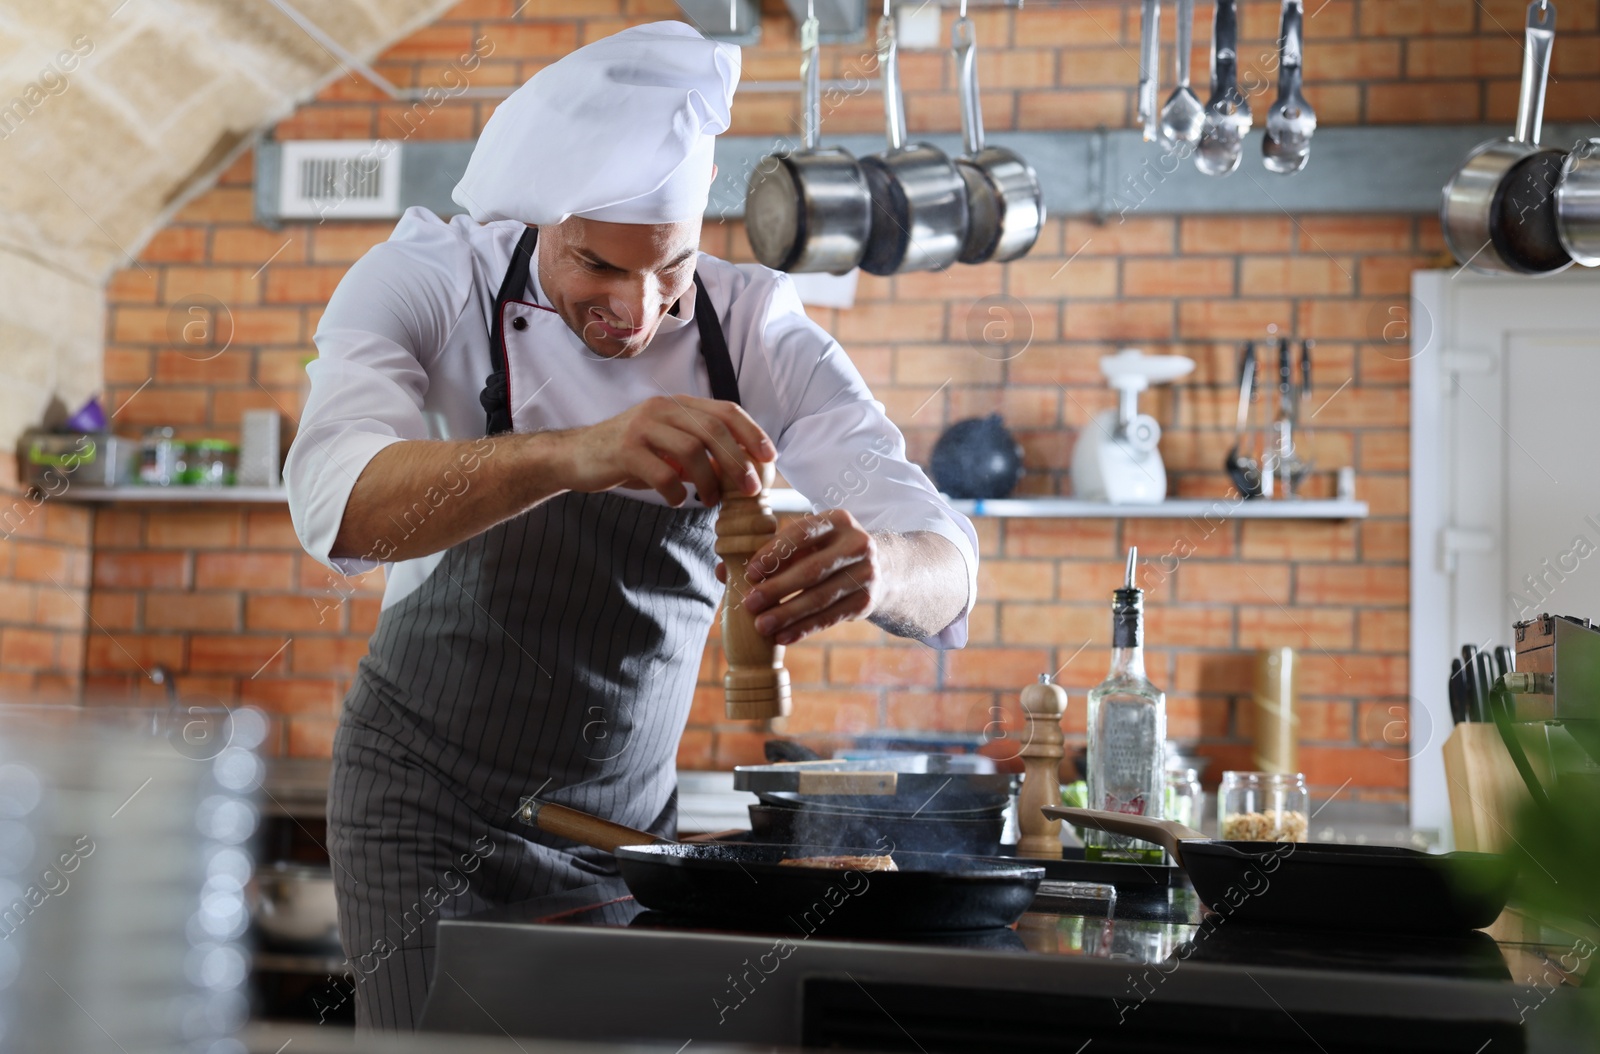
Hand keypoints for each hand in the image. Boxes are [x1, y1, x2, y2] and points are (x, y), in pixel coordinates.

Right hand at [557, 395, 773, 506]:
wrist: (575, 456)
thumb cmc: (628, 455)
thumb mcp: (668, 448)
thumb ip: (700, 453)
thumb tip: (740, 472)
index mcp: (678, 405)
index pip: (726, 411)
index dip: (752, 433)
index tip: (769, 458)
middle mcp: (662, 409)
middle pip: (714, 430)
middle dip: (738, 462)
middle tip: (751, 490)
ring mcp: (642, 427)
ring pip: (692, 451)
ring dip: (710, 481)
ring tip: (712, 500)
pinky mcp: (625, 450)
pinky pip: (662, 474)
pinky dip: (676, 492)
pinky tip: (676, 500)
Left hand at [722, 509, 885, 645]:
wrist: (880, 569)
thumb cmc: (825, 552)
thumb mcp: (805, 544)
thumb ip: (768, 554)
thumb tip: (723, 571)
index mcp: (837, 520)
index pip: (802, 534)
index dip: (774, 552)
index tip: (750, 572)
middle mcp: (857, 543)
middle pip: (811, 569)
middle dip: (777, 588)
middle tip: (749, 603)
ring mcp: (866, 574)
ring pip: (820, 597)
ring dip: (788, 614)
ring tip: (761, 625)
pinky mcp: (866, 602)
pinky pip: (830, 618)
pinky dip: (804, 628)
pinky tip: (782, 637)